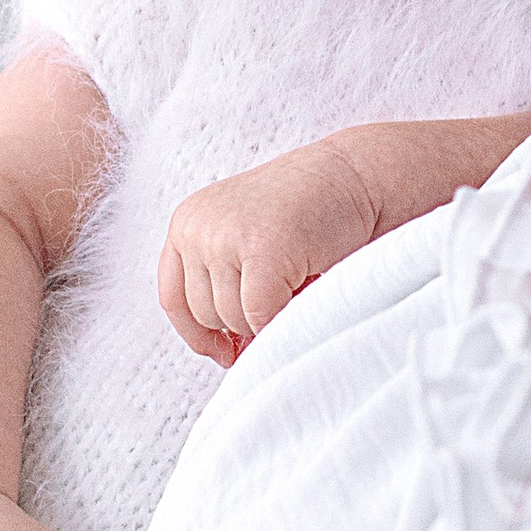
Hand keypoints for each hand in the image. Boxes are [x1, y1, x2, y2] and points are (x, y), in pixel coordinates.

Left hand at [160, 132, 385, 364]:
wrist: (357, 175)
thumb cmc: (308, 213)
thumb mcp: (246, 238)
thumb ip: (224, 283)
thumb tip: (227, 355)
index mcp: (187, 222)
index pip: (173, 298)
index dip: (199, 334)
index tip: (225, 351)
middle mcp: (196, 227)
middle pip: (205, 315)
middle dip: (247, 319)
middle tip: (287, 291)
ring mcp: (225, 237)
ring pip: (233, 320)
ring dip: (270, 315)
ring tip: (299, 277)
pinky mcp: (261, 251)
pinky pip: (260, 317)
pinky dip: (285, 318)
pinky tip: (308, 288)